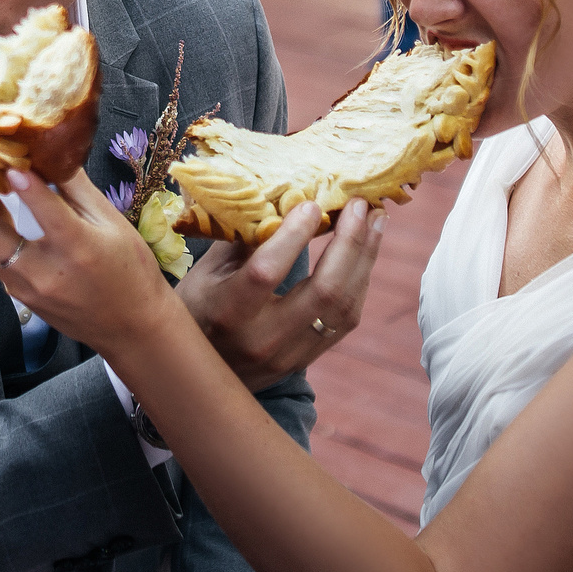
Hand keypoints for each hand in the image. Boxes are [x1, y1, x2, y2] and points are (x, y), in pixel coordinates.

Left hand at [0, 136, 174, 356]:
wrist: (131, 329)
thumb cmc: (130, 273)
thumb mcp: (114, 224)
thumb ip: (77, 187)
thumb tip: (47, 149)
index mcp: (75, 251)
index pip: (44, 212)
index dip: (23, 182)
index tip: (3, 152)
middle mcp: (39, 272)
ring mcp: (21, 286)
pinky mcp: (14, 291)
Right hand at [175, 197, 386, 391]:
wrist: (197, 373)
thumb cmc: (197, 308)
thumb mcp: (205, 272)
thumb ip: (241, 239)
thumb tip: (280, 198)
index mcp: (227, 312)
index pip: (266, 272)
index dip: (293, 237)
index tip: (312, 204)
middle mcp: (262, 339)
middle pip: (323, 292)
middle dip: (350, 243)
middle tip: (363, 205)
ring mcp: (288, 356)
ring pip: (343, 308)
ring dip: (364, 260)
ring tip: (376, 222)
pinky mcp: (305, 361)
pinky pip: (345, 321)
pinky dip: (359, 283)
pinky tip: (364, 254)